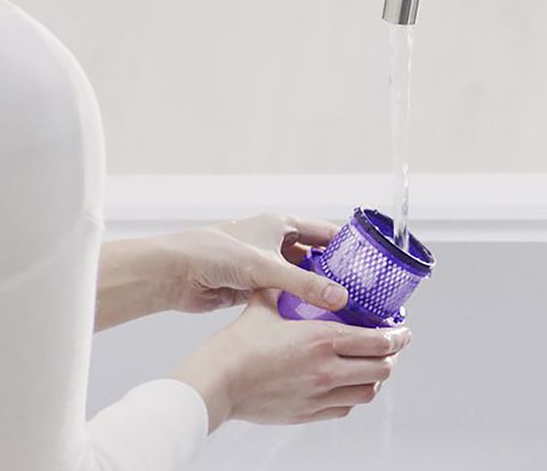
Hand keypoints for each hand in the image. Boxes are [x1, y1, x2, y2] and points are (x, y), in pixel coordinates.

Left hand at [96, 213, 346, 330]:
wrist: (174, 273)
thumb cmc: (215, 255)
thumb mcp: (267, 268)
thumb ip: (305, 284)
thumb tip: (341, 299)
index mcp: (282, 224)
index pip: (326, 233)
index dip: (349, 247)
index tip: (372, 264)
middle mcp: (276, 242)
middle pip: (317, 258)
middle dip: (337, 275)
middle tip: (361, 294)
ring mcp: (265, 265)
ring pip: (301, 279)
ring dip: (317, 292)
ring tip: (343, 311)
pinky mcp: (254, 286)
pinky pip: (285, 295)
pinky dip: (298, 305)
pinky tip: (314, 321)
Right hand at [173, 291, 411, 431]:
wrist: (218, 383)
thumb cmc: (237, 345)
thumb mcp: (265, 304)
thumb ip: (286, 287)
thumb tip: (294, 272)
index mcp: (323, 339)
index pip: (380, 341)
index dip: (399, 336)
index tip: (403, 331)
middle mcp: (328, 370)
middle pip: (382, 368)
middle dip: (393, 356)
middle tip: (391, 347)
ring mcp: (320, 395)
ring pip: (368, 392)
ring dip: (376, 378)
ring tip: (373, 366)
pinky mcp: (308, 413)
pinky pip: (345, 408)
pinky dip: (354, 396)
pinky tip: (348, 384)